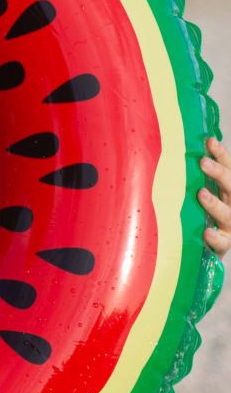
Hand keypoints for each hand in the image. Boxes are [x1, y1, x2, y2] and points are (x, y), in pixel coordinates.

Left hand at [199, 136, 230, 260]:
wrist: (203, 250)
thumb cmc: (196, 216)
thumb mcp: (195, 194)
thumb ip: (189, 179)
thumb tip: (167, 151)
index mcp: (227, 190)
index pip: (228, 168)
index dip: (221, 155)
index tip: (210, 141)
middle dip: (219, 173)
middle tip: (203, 162)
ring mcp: (229, 226)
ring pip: (228, 213)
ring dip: (215, 203)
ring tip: (201, 193)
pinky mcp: (224, 245)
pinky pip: (222, 242)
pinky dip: (215, 237)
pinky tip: (206, 232)